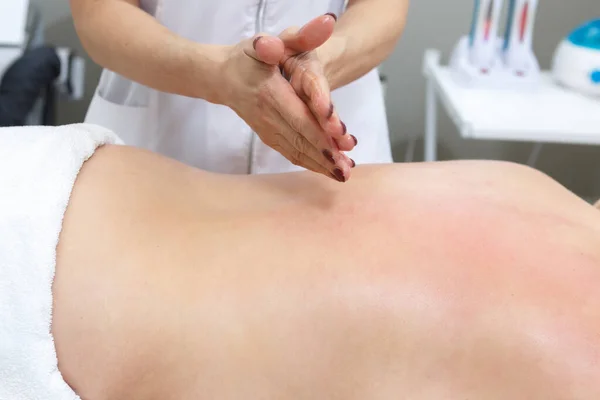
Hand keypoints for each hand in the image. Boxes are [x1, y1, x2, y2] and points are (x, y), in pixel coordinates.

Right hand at [215, 20, 354, 181]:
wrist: (219, 77)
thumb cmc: (246, 57)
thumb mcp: (271, 40)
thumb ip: (301, 35)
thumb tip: (327, 22)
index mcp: (270, 93)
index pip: (299, 117)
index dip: (320, 134)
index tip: (340, 148)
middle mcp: (268, 116)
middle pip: (300, 140)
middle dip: (324, 157)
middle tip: (346, 171)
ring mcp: (266, 129)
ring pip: (296, 151)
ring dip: (319, 165)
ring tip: (341, 175)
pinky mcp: (268, 136)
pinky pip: (290, 153)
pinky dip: (308, 163)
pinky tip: (325, 170)